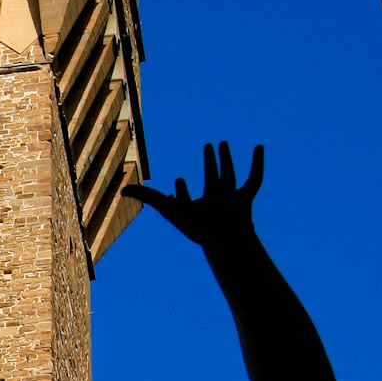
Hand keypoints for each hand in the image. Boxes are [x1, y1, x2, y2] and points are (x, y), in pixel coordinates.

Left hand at [138, 141, 262, 250]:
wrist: (224, 237)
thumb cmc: (197, 226)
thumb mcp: (168, 207)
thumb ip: (148, 197)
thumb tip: (122, 190)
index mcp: (195, 209)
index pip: (186, 198)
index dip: (181, 190)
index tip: (178, 180)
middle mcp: (214, 203)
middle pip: (212, 179)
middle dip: (209, 164)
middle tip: (208, 146)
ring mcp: (231, 199)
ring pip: (229, 175)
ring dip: (226, 159)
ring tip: (222, 143)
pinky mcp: (246, 196)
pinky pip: (255, 178)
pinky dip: (258, 163)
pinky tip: (259, 148)